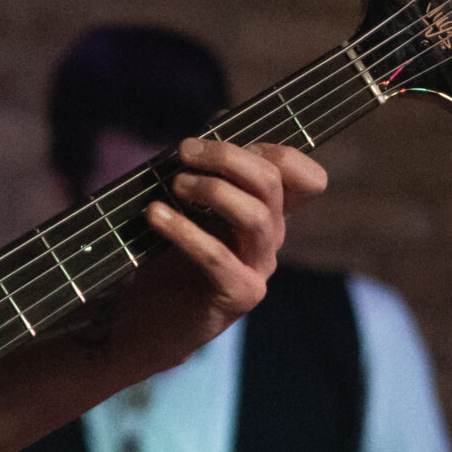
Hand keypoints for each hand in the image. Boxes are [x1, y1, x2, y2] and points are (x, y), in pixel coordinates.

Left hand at [118, 138, 326, 364]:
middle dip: (227, 156)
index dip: (273, 150)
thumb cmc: (163, 260)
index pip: (305, 176)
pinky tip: (155, 215)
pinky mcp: (238, 294)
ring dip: (212, 190)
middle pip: (272, 183)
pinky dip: (185, 231)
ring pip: (255, 215)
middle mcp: (270, 239)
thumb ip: (204, 176)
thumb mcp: (187, 210)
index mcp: (266, 214)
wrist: (146, 322)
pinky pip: (218, 256)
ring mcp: (259, 268)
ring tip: (174, 186)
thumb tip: (207, 128)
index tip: (218, 139)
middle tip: (183, 151)